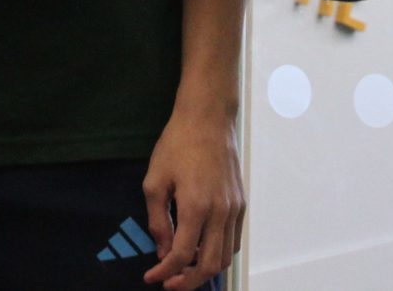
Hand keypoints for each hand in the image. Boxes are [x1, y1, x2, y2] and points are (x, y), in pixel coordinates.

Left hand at [139, 108, 242, 289]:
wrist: (208, 119)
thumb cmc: (178, 144)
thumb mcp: (154, 181)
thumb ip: (158, 221)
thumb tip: (163, 251)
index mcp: (196, 207)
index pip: (183, 256)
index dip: (165, 272)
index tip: (151, 277)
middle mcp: (220, 212)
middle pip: (209, 265)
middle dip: (188, 281)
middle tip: (169, 283)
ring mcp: (234, 209)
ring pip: (225, 256)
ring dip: (205, 270)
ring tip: (184, 270)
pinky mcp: (240, 204)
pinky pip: (233, 240)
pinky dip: (218, 253)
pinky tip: (201, 250)